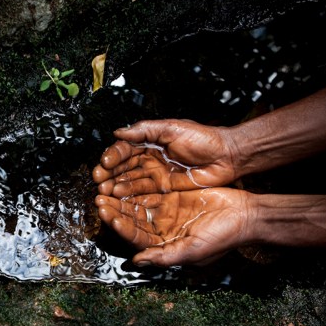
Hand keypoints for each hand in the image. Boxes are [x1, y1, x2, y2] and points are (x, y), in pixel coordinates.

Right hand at [92, 119, 239, 196]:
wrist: (227, 157)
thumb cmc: (203, 139)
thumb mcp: (172, 128)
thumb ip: (145, 130)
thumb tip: (119, 131)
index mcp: (150, 141)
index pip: (125, 149)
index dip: (113, 155)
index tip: (105, 162)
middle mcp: (150, 158)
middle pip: (123, 166)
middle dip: (109, 173)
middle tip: (98, 180)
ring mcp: (156, 174)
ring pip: (130, 180)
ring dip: (116, 185)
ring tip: (105, 191)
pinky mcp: (164, 188)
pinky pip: (143, 192)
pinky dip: (130, 194)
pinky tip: (119, 196)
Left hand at [94, 187, 251, 265]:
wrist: (246, 215)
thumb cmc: (223, 237)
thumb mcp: (194, 250)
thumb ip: (165, 256)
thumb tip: (137, 262)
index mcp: (163, 245)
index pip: (136, 237)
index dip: (121, 227)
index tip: (108, 216)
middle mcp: (161, 229)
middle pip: (132, 219)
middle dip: (115, 210)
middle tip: (99, 199)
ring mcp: (166, 211)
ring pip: (138, 204)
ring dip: (122, 197)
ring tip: (106, 187)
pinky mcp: (173, 195)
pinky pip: (150, 190)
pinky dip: (137, 185)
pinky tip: (124, 177)